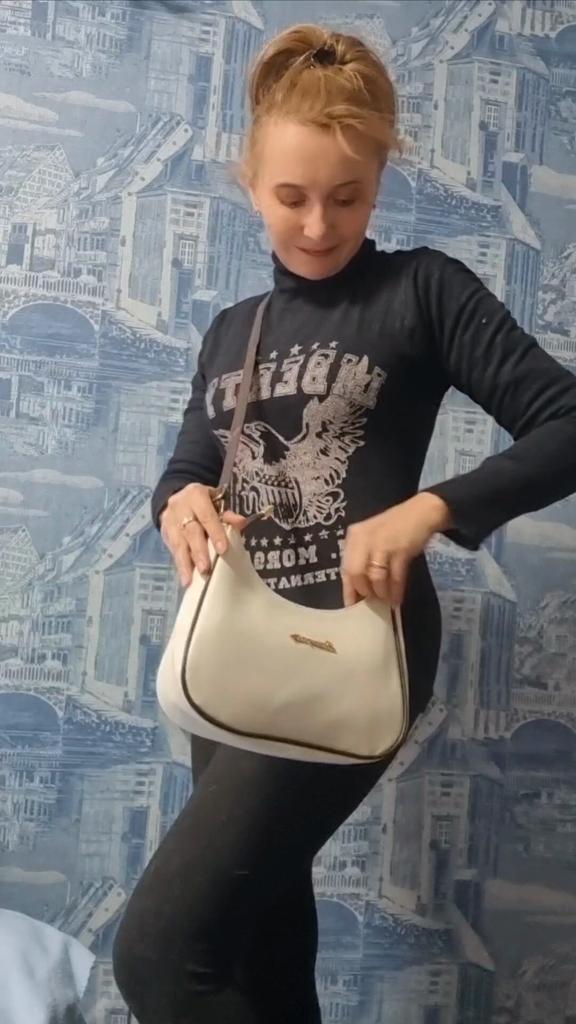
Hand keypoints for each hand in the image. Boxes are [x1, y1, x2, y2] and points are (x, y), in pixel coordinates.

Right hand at [159, 483, 246, 586]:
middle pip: (190, 531)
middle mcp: (179, 507)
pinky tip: (185, 578)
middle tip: (205, 569)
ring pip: (178, 543)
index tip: (223, 550)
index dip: (215, 533)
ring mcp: (169, 521)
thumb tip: (241, 522)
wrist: (178, 497)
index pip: (207, 516)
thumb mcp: (216, 502)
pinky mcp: (164, 533)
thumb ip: (227, 514)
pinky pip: (173, 551)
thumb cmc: (204, 503)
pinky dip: (180, 565)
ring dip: (185, 563)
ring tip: (190, 580)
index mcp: (196, 495)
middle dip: (198, 552)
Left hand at [340, 492, 451, 607]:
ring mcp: (382, 543)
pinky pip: (395, 577)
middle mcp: (364, 539)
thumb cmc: (395, 528)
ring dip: (381, 593)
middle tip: (372, 602)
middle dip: (364, 592)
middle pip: (356, 573)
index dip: (348, 589)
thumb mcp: (372, 538)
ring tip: (386, 601)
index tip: (351, 606)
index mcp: (354, 537)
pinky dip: (396, 590)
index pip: (345, 567)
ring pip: (375, 577)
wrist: (421, 512)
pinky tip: (397, 599)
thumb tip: (359, 590)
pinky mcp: (400, 550)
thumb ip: (363, 559)